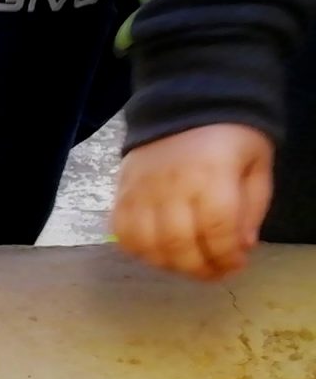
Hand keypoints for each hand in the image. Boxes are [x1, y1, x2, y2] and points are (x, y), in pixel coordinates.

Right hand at [114, 123, 273, 279]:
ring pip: (149, 246)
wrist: (187, 105)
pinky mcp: (122, 194)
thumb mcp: (257, 165)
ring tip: (188, 263)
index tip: (236, 265)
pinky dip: (140, 252)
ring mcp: (142, 191)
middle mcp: (173, 185)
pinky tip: (159, 251)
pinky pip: (123, 236)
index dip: (226, 256)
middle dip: (199, 268)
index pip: (217, 230)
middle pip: (180, 244)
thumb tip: (241, 246)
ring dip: (170, 264)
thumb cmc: (230, 137)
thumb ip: (252, 207)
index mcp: (213, 175)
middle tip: (213, 272)